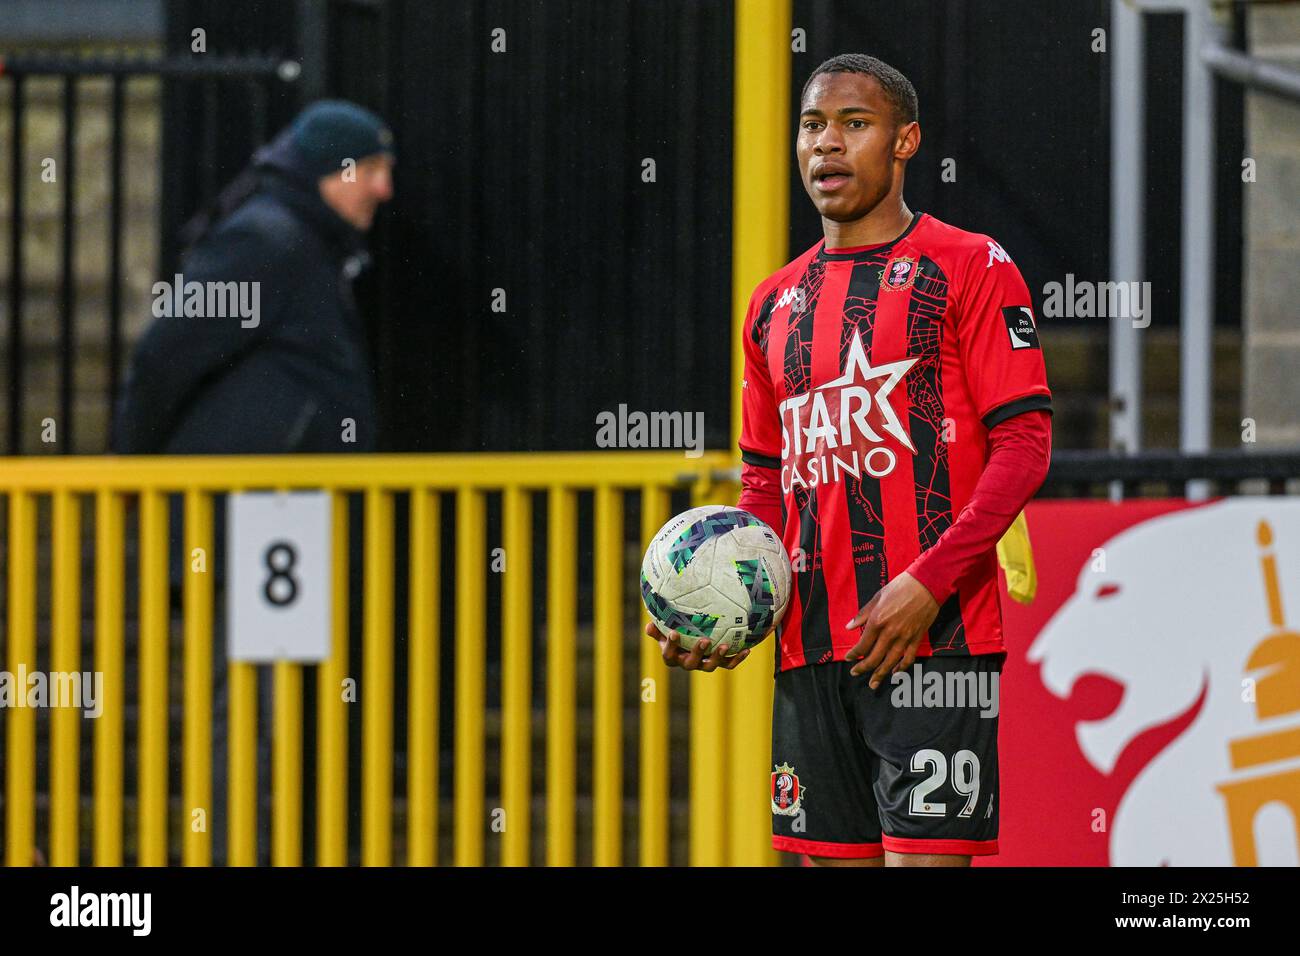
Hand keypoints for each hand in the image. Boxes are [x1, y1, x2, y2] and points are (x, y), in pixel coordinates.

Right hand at [644, 620, 750, 671]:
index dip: (671, 646)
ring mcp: (703, 664)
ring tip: (724, 646)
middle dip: (697, 653)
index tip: (674, 633)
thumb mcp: (662, 628)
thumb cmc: (673, 630)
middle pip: (691, 663)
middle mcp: (687, 663)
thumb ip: (656, 628)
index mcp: (672, 656)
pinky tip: (747, 649)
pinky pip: (728, 664)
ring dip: (717, 657)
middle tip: (704, 640)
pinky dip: (737, 658)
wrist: (689, 639)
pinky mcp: (718, 663)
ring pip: (710, 666)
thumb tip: (648, 625)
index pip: (668, 654)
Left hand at [844, 572, 939, 688]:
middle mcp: (890, 633)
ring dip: (880, 675)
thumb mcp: (877, 597)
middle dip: (863, 668)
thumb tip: (849, 626)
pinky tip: (895, 673)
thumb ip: (862, 614)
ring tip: (873, 684)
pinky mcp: (917, 639)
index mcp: (877, 621)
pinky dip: (901, 668)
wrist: (926, 584)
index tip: (849, 659)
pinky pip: (908, 658)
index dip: (854, 654)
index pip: (862, 645)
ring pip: (890, 662)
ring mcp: (905, 637)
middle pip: (874, 658)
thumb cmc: (900, 587)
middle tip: (855, 674)